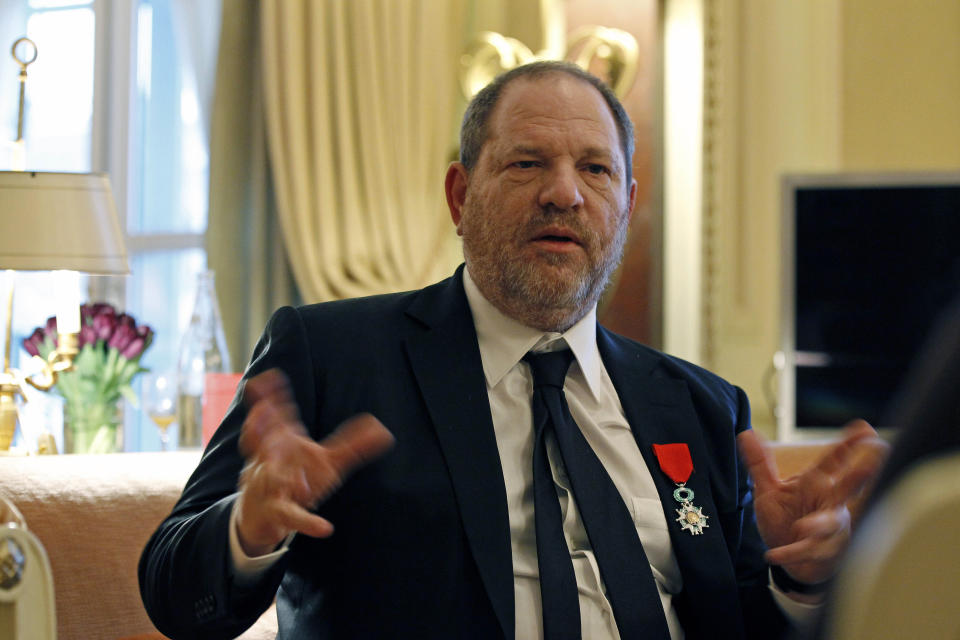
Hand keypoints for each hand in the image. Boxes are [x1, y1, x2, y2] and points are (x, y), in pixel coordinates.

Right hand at [235, 369, 394, 556]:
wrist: (263, 514)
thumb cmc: (296, 478)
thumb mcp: (328, 460)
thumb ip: (354, 443)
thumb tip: (384, 429)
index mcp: (285, 442)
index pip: (277, 414)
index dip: (273, 395)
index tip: (270, 377)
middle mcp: (271, 459)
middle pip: (262, 439)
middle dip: (261, 427)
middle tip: (262, 413)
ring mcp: (270, 485)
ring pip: (270, 477)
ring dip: (277, 475)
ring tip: (297, 482)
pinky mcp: (277, 512)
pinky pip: (291, 516)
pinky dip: (308, 522)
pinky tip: (325, 528)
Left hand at [737, 420, 887, 584]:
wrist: (791, 560)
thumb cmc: (785, 520)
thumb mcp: (769, 490)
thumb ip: (760, 463)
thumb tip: (746, 432)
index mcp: (817, 484)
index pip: (834, 460)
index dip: (849, 444)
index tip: (865, 428)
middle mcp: (830, 503)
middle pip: (848, 487)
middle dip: (860, 476)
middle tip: (871, 464)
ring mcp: (830, 529)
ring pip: (831, 524)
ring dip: (819, 525)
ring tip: (803, 527)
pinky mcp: (822, 552)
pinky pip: (808, 551)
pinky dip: (791, 553)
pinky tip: (773, 555)